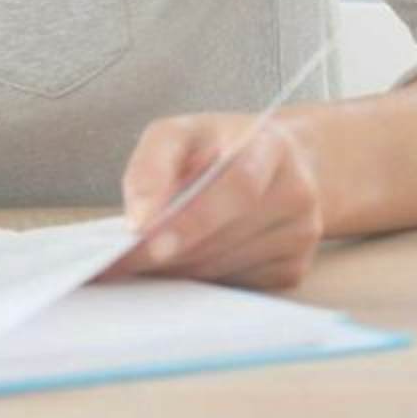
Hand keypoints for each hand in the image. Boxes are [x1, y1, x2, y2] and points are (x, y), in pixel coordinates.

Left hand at [102, 112, 322, 289]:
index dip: (192, 216)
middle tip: (115, 259)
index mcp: (271, 147)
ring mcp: (301, 235)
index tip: (143, 232)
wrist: (277, 165)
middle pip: (227, 234)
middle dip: (166, 249)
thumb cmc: (216, 147)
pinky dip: (198, 279)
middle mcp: (297, 193)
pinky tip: (174, 265)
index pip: (238, 187)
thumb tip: (138, 218)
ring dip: (176, 267)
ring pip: (226, 265)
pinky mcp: (292, 268)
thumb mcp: (180, 133)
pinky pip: (235, 284)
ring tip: (133, 261)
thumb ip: (152, 164)